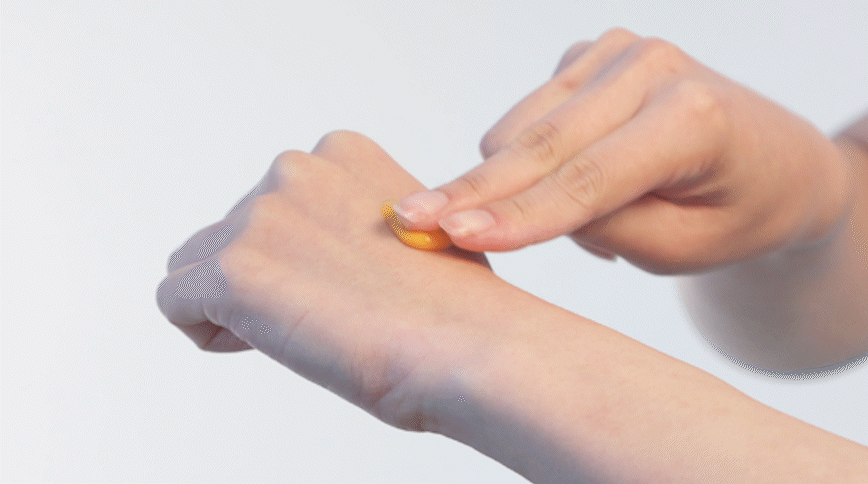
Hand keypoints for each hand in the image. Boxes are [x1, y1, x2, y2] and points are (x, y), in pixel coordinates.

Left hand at [156, 131, 492, 429]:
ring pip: (197, 263)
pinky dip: (206, 330)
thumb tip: (316, 252)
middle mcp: (295, 169)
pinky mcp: (235, 269)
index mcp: (341, 152)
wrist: (470, 345)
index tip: (339, 285)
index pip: (275, 203)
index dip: (297, 255)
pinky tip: (263, 343)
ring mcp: (262, 216)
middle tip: (323, 314)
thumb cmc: (457, 305)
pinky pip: (174, 301)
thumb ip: (352, 220)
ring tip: (299, 329)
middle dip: (263, 276)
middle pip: (231, 231)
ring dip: (232, 301)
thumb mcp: (411, 226)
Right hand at [394, 28, 851, 272]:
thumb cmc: (735, 214)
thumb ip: (603, 227)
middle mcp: (652, 68)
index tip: (455, 236)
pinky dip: (530, 157)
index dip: (518, 214)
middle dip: (473, 189)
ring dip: (511, 182)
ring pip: (522, 127)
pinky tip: (568, 181)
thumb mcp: (682, 250)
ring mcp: (618, 52)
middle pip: (541, 143)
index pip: (588, 179)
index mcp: (693, 119)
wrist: (771, 161)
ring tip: (566, 221)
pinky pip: (529, 114)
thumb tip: (519, 205)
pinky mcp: (591, 53)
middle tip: (408, 219)